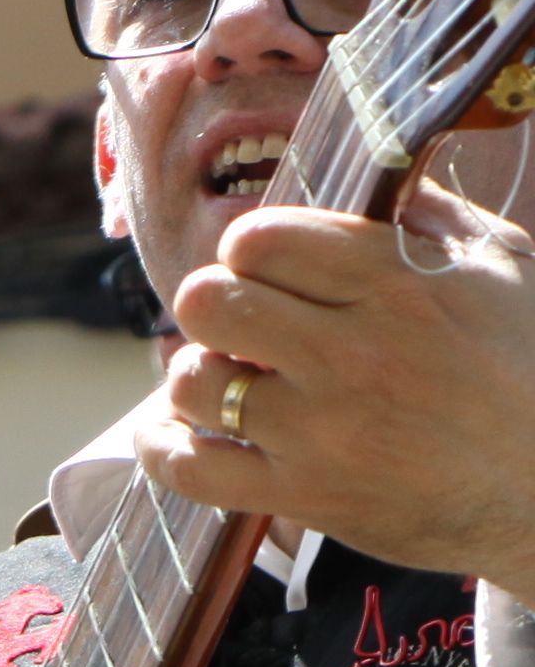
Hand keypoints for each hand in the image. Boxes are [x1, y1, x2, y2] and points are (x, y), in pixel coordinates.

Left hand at [140, 190, 534, 595]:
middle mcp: (353, 353)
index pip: (260, 240)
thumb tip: (371, 170)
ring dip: (201, 375)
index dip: (251, 250)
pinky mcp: (306, 496)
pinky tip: (176, 432)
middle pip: (209, 301)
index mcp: (398, 285)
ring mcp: (324, 429)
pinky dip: (164, 448)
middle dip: (216, 305)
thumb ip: (431, 216)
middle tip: (244, 324)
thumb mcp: (505, 270)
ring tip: (235, 378)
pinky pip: (188, 467)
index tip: (268, 269)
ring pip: (193, 379)